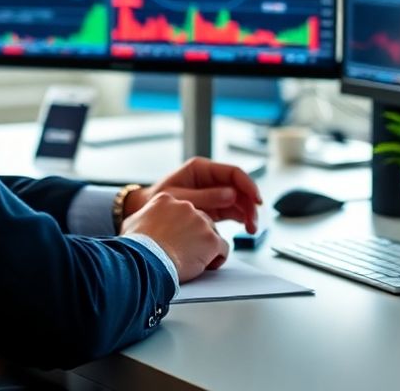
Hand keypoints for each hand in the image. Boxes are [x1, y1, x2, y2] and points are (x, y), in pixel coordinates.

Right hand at [122, 193, 228, 281]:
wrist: (144, 261)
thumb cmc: (135, 247)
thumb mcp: (131, 224)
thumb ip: (143, 217)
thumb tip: (142, 221)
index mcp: (166, 200)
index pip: (181, 211)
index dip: (180, 228)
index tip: (175, 240)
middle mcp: (186, 206)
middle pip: (199, 220)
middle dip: (194, 236)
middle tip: (184, 253)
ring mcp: (200, 222)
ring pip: (212, 233)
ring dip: (205, 246)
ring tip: (193, 261)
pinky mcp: (211, 240)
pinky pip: (223, 248)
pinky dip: (217, 258)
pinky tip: (206, 266)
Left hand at [125, 157, 261, 232]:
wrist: (143, 214)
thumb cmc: (155, 201)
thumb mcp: (179, 198)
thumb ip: (205, 197)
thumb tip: (231, 195)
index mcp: (201, 169)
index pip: (233, 173)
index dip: (248, 185)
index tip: (256, 199)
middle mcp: (209, 179)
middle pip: (239, 188)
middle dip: (250, 204)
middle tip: (253, 222)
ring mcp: (212, 193)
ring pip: (238, 200)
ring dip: (247, 214)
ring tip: (251, 229)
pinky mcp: (212, 207)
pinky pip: (232, 210)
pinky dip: (240, 219)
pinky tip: (245, 229)